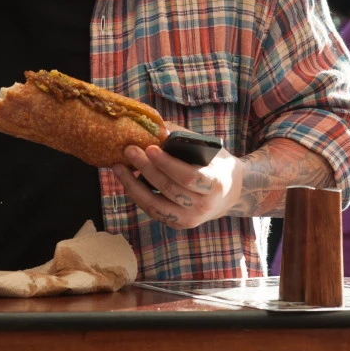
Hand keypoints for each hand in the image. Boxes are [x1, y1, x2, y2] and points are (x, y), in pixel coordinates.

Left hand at [111, 134, 240, 229]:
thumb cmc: (215, 164)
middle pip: (169, 188)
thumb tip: (155, 126)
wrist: (230, 193)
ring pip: (155, 205)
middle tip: (128, 150)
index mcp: (215, 184)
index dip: (167, 163)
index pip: (188, 176)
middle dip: (145, 168)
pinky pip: (153, 211)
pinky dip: (138, 195)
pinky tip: (126, 180)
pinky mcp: (179, 224)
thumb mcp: (209, 149)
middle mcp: (204, 206)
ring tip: (118, 167)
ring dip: (133, 185)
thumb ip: (184, 138)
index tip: (150, 148)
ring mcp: (191, 219)